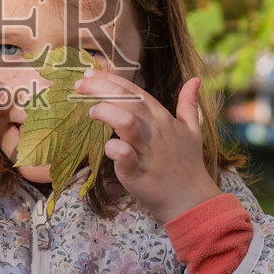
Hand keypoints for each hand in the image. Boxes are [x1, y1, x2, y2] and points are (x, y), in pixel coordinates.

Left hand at [76, 70, 218, 221]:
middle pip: (127, 100)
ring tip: (92, 113)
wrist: (192, 200)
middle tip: (79, 85)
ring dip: (107, 113)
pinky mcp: (138, 172)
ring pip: (126, 122)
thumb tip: (195, 80)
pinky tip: (108, 146)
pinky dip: (114, 148)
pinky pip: (123, 155)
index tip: (89, 74)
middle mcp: (154, 130)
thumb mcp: (192, 131)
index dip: (111, 79)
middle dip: (100, 88)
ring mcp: (147, 150)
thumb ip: (189, 105)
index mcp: (162, 118)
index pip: (135, 90)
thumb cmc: (188, 165)